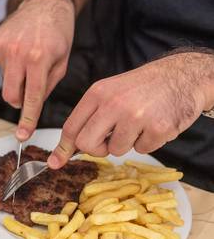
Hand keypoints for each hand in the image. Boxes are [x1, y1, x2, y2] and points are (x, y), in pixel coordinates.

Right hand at [0, 0, 74, 140]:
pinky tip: (20, 49)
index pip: (31, 97)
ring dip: (17, 76)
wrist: (44, 2)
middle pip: (10, 95)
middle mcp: (17, 52)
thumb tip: (31, 104)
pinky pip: (0, 65)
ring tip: (29, 57)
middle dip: (19, 99)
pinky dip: (10, 63)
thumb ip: (47, 86)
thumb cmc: (58, 32)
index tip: (22, 135)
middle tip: (29, 90)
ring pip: (6, 79)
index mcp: (39, 58)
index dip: (27, 119)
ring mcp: (2, 46)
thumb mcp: (62, 61)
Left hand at [48, 52, 213, 168]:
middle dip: (97, 149)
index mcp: (97, 93)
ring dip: (127, 143)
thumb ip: (90, 115)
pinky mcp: (158, 128)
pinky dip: (148, 142)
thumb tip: (68, 147)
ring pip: (115, 150)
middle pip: (87, 144)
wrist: (183, 76)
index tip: (55, 162)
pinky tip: (154, 124)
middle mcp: (113, 104)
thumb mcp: (110, 91)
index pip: (71, 126)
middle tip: (110, 140)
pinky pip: (142, 150)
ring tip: (139, 124)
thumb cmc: (143, 87)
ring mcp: (136, 116)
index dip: (63, 148)